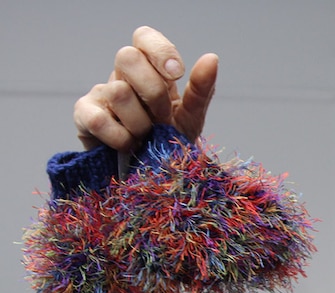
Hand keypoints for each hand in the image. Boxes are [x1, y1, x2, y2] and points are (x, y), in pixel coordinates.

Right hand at [73, 26, 218, 150]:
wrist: (150, 175)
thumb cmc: (169, 140)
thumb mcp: (191, 117)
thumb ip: (201, 89)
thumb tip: (212, 58)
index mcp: (150, 69)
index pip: (144, 37)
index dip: (160, 51)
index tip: (177, 74)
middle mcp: (123, 76)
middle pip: (127, 57)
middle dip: (153, 93)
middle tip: (162, 118)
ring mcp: (102, 94)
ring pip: (118, 91)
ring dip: (140, 123)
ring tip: (145, 138)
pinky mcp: (84, 115)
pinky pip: (97, 119)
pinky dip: (119, 138)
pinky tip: (127, 145)